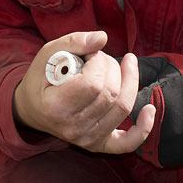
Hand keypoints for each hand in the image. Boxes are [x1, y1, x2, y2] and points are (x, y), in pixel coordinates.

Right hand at [13, 31, 155, 153]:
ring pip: (122, 108)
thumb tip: (103, 38)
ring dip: (129, 81)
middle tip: (102, 58)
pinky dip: (143, 128)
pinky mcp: (98, 145)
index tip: (90, 54)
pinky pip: (128, 142)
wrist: (33, 109)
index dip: (99, 62)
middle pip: (111, 94)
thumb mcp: (49, 54)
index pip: (93, 84)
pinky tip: (149, 109)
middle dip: (113, 68)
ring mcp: (86, 139)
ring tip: (121, 66)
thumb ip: (75, 42)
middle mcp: (72, 127)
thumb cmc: (41, 79)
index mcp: (55, 106)